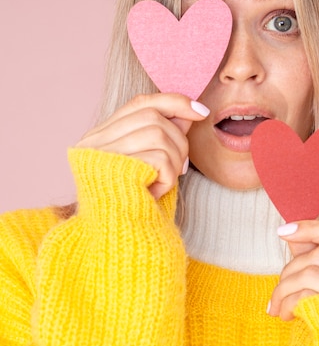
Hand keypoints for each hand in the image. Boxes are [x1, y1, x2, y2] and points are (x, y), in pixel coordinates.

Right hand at [76, 93, 209, 199]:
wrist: (118, 242)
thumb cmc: (134, 204)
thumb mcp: (149, 165)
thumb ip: (163, 136)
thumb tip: (191, 111)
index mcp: (98, 137)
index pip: (140, 103)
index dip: (173, 102)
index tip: (200, 111)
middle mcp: (92, 142)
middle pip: (152, 116)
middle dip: (178, 139)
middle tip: (180, 167)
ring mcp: (99, 155)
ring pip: (158, 134)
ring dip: (174, 160)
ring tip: (165, 181)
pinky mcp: (113, 170)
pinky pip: (159, 159)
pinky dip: (167, 177)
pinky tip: (155, 193)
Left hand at [268, 221, 318, 320]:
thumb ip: (316, 258)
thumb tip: (290, 232)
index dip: (314, 227)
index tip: (283, 230)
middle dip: (290, 268)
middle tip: (278, 287)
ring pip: (309, 272)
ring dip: (284, 287)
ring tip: (276, 306)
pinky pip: (305, 296)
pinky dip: (287, 303)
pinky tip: (284, 316)